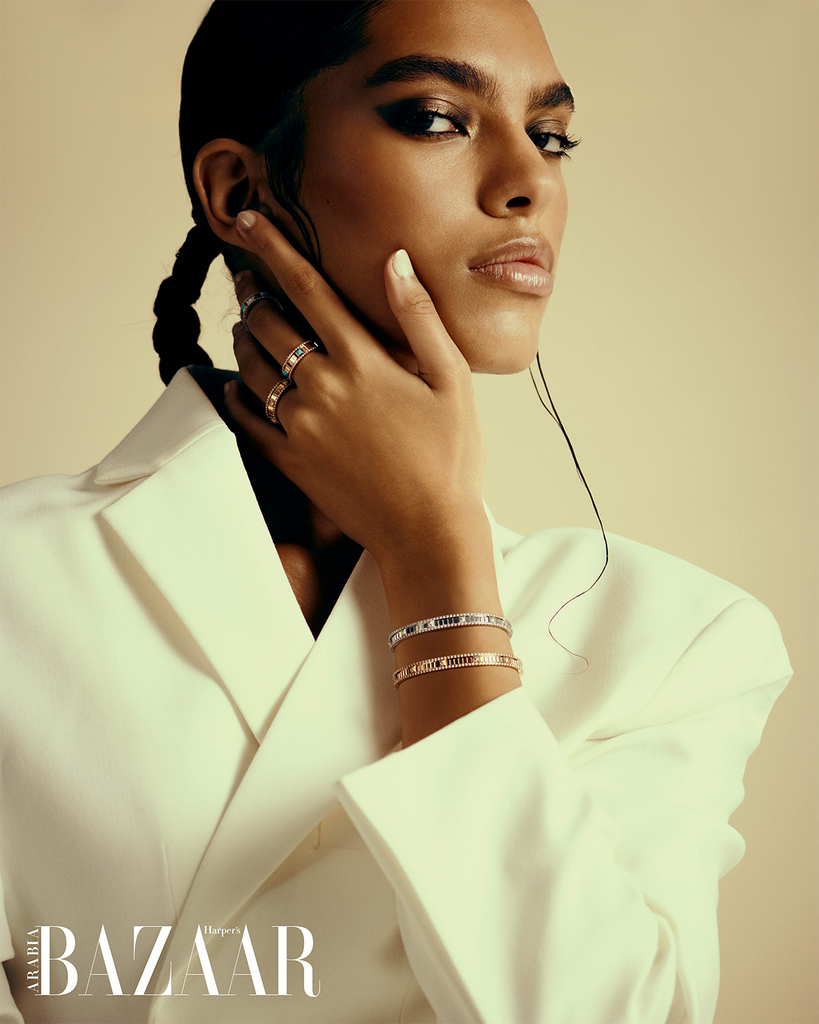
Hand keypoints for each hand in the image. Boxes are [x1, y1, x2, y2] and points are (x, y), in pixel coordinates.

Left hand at [224, 211, 488, 569]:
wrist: (426, 532)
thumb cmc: (449, 456)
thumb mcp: (452, 382)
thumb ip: (419, 317)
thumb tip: (394, 260)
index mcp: (361, 360)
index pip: (305, 286)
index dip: (273, 246)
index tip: (248, 219)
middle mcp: (321, 387)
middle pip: (267, 322)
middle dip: (250, 291)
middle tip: (243, 277)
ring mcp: (299, 426)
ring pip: (251, 366)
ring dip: (242, 337)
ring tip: (244, 324)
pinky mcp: (288, 460)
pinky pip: (245, 418)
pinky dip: (237, 393)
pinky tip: (241, 383)